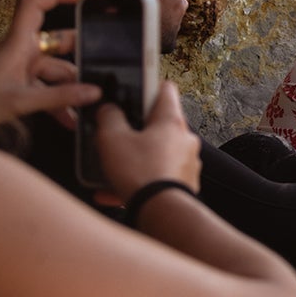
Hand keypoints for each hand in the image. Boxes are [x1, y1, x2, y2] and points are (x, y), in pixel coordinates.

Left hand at [0, 0, 100, 128]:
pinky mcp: (18, 84)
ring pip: (54, 70)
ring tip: (85, 108)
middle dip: (79, 56)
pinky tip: (69, 119)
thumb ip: (59, 98)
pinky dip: (58, 102)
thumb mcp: (20, 101)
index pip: (35, 6)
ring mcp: (20, 68)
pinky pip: (46, 89)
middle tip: (101, 68)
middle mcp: (20, 51)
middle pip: (56, 42)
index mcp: (17, 44)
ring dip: (70, 89)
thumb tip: (93, 93)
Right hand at [93, 81, 201, 203]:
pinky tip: (110, 191)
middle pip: (159, 124)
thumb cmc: (140, 172)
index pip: (165, 90)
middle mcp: (185, 139)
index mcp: (171, 121)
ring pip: (156, 153)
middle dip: (136, 128)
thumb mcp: (112, 139)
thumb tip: (109, 109)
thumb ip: (108, 118)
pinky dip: (137, 180)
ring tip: (110, 166)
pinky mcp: (184, 182)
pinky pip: (156, 176)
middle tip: (115, 132)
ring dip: (134, 157)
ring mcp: (187, 161)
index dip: (148, 86)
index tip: (134, 89)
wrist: (160, 210)